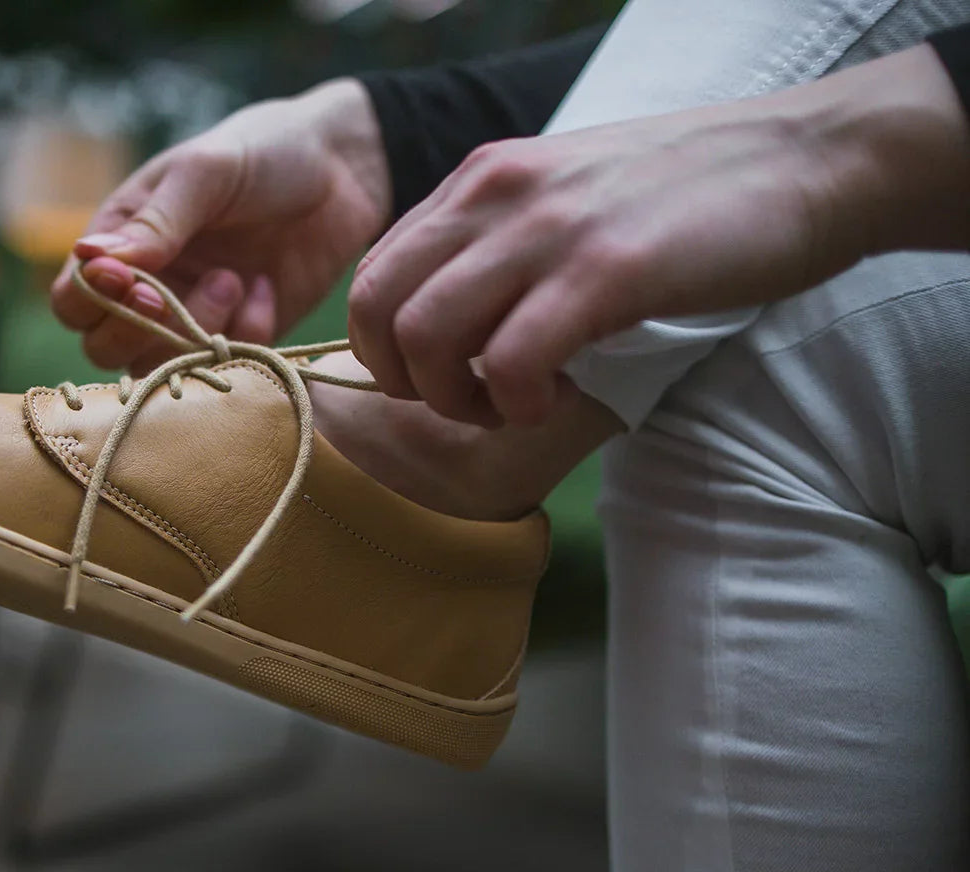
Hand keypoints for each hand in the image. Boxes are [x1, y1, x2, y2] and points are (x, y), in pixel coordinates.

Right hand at [51, 79, 389, 372]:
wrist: (344, 170)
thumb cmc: (264, 152)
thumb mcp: (205, 173)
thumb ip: (154, 223)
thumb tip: (88, 258)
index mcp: (122, 240)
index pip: (72, 299)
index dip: (93, 303)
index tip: (135, 282)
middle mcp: (149, 286)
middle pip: (103, 347)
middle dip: (144, 328)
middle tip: (196, 283)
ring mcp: (193, 317)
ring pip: (163, 366)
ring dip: (196, 334)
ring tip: (236, 280)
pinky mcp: (242, 338)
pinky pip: (225, 365)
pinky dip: (247, 335)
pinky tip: (267, 288)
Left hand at [346, 43, 969, 426]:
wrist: (807, 160)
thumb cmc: (689, 197)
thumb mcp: (565, 199)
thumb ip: (500, 244)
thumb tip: (448, 320)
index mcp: (480, 180)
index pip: (372, 275)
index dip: (385, 349)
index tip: (444, 376)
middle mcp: (496, 194)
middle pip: (376, 310)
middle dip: (405, 382)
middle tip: (471, 401)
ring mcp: (549, 228)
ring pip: (427, 335)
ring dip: (457, 399)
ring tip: (515, 405)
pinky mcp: (607, 269)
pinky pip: (512, 360)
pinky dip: (521, 402)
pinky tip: (562, 398)